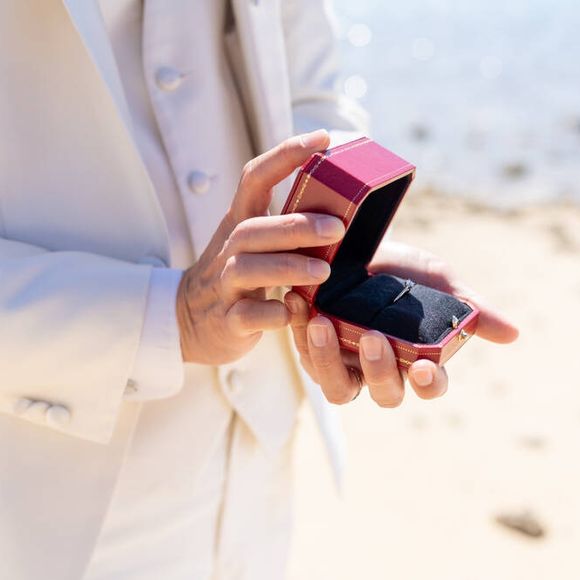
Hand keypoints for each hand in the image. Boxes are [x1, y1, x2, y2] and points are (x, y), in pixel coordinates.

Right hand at [176, 129, 345, 364]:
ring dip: (288, 267)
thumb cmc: (236, 275)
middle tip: (338, 227)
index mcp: (238, 223)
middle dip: (296, 226)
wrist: (188, 319)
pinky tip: (295, 312)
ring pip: (247, 269)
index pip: (254, 179)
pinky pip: (247, 316)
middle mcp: (228, 250)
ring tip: (323, 271)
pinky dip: (274, 314)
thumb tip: (341, 210)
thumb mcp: (251, 244)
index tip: (322, 139)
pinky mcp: (227, 321)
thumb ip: (283, 227)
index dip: (285, 155)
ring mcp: (224, 286)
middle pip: (253, 229)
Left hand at [285, 240, 517, 406]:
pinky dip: (298, 330)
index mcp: (416, 360)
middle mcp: (381, 370)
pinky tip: (298, 301)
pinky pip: (304, 353)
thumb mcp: (438, 282)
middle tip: (375, 337)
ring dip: (329, 358)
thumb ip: (469, 308)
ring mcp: (345, 363)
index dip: (429, 385)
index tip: (425, 369)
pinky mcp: (313, 349)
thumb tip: (512, 333)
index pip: (429, 387)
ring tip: (322, 322)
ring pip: (337, 386)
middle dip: (380, 370)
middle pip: (384, 392)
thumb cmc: (404, 271)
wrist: (361, 249)